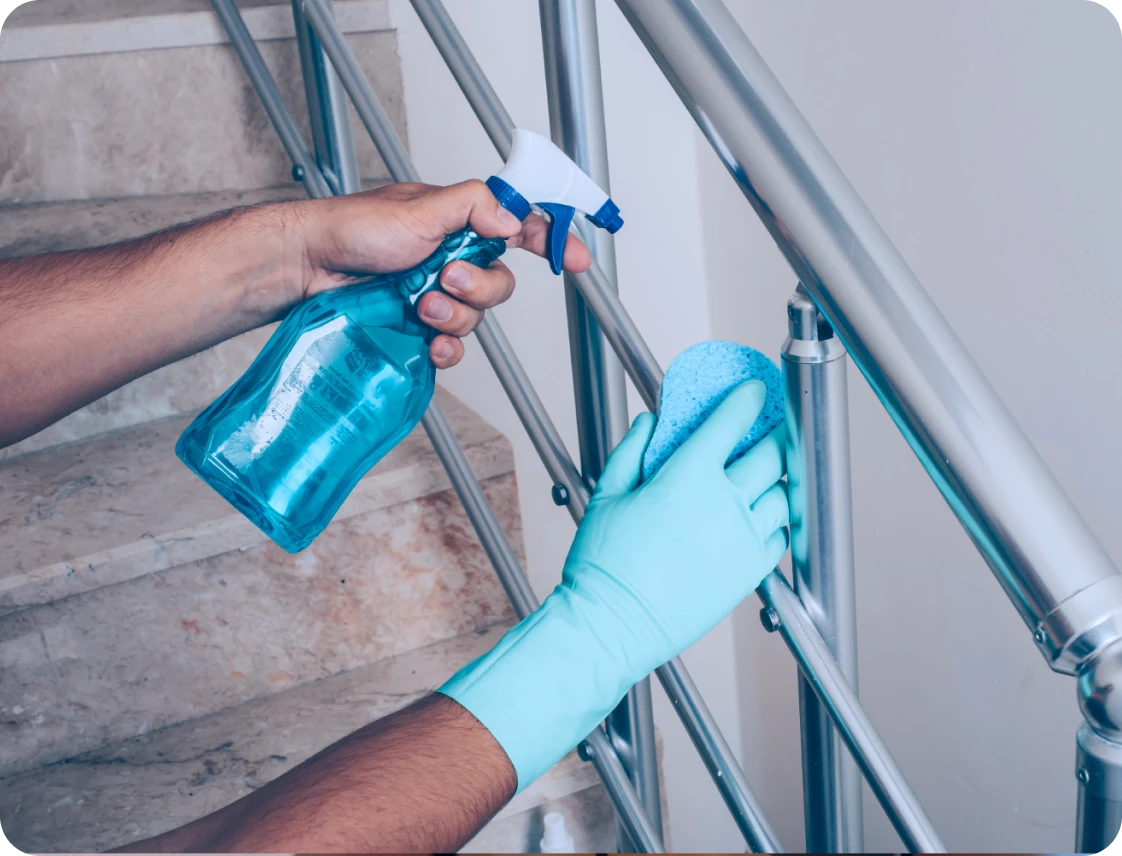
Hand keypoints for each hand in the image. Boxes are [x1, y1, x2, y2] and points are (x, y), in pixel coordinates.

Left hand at [292, 180, 591, 367]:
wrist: (309, 268)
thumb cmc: (354, 229)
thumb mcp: (418, 207)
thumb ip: (472, 206)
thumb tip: (511, 218)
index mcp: (460, 223)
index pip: (519, 228)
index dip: (552, 242)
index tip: (578, 259)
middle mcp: (453, 259)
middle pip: (501, 284)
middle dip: (479, 288)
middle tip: (445, 277)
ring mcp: (436, 295)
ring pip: (476, 318)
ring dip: (454, 315)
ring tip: (421, 306)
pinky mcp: (418, 326)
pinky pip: (452, 347)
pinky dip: (445, 348)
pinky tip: (429, 343)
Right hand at [440, 380, 788, 788]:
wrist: (613, 625)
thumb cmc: (604, 564)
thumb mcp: (607, 495)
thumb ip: (631, 452)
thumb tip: (648, 422)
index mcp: (688, 476)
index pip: (732, 421)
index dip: (748, 399)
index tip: (753, 391)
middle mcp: (725, 503)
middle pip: (771, 454)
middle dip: (774, 433)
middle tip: (770, 428)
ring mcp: (743, 539)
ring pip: (783, 494)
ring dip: (780, 478)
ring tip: (770, 473)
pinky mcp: (750, 573)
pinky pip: (780, 537)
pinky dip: (776, 521)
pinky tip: (762, 517)